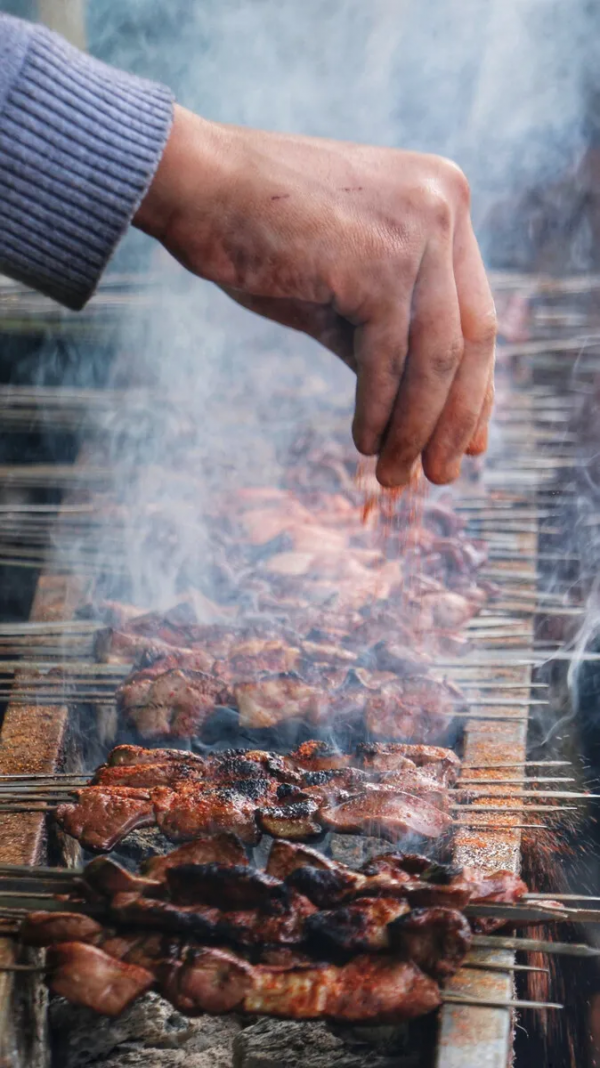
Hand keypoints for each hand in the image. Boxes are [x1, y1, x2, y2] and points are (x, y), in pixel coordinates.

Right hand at [134, 105, 495, 486]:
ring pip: (435, 357)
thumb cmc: (261, 235)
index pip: (476, 312)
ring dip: (416, 428)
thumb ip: (391, 338)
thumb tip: (424, 417)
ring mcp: (418, 229)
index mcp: (446, 199)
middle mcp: (445, 204)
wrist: (194, 185)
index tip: (467, 443)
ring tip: (397, 475)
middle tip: (440, 475)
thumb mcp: (344, 291)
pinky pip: (389, 360)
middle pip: (471, 338)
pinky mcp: (380, 262)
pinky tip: (365, 444)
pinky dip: (379, 411)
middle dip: (455, 419)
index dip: (475, 387)